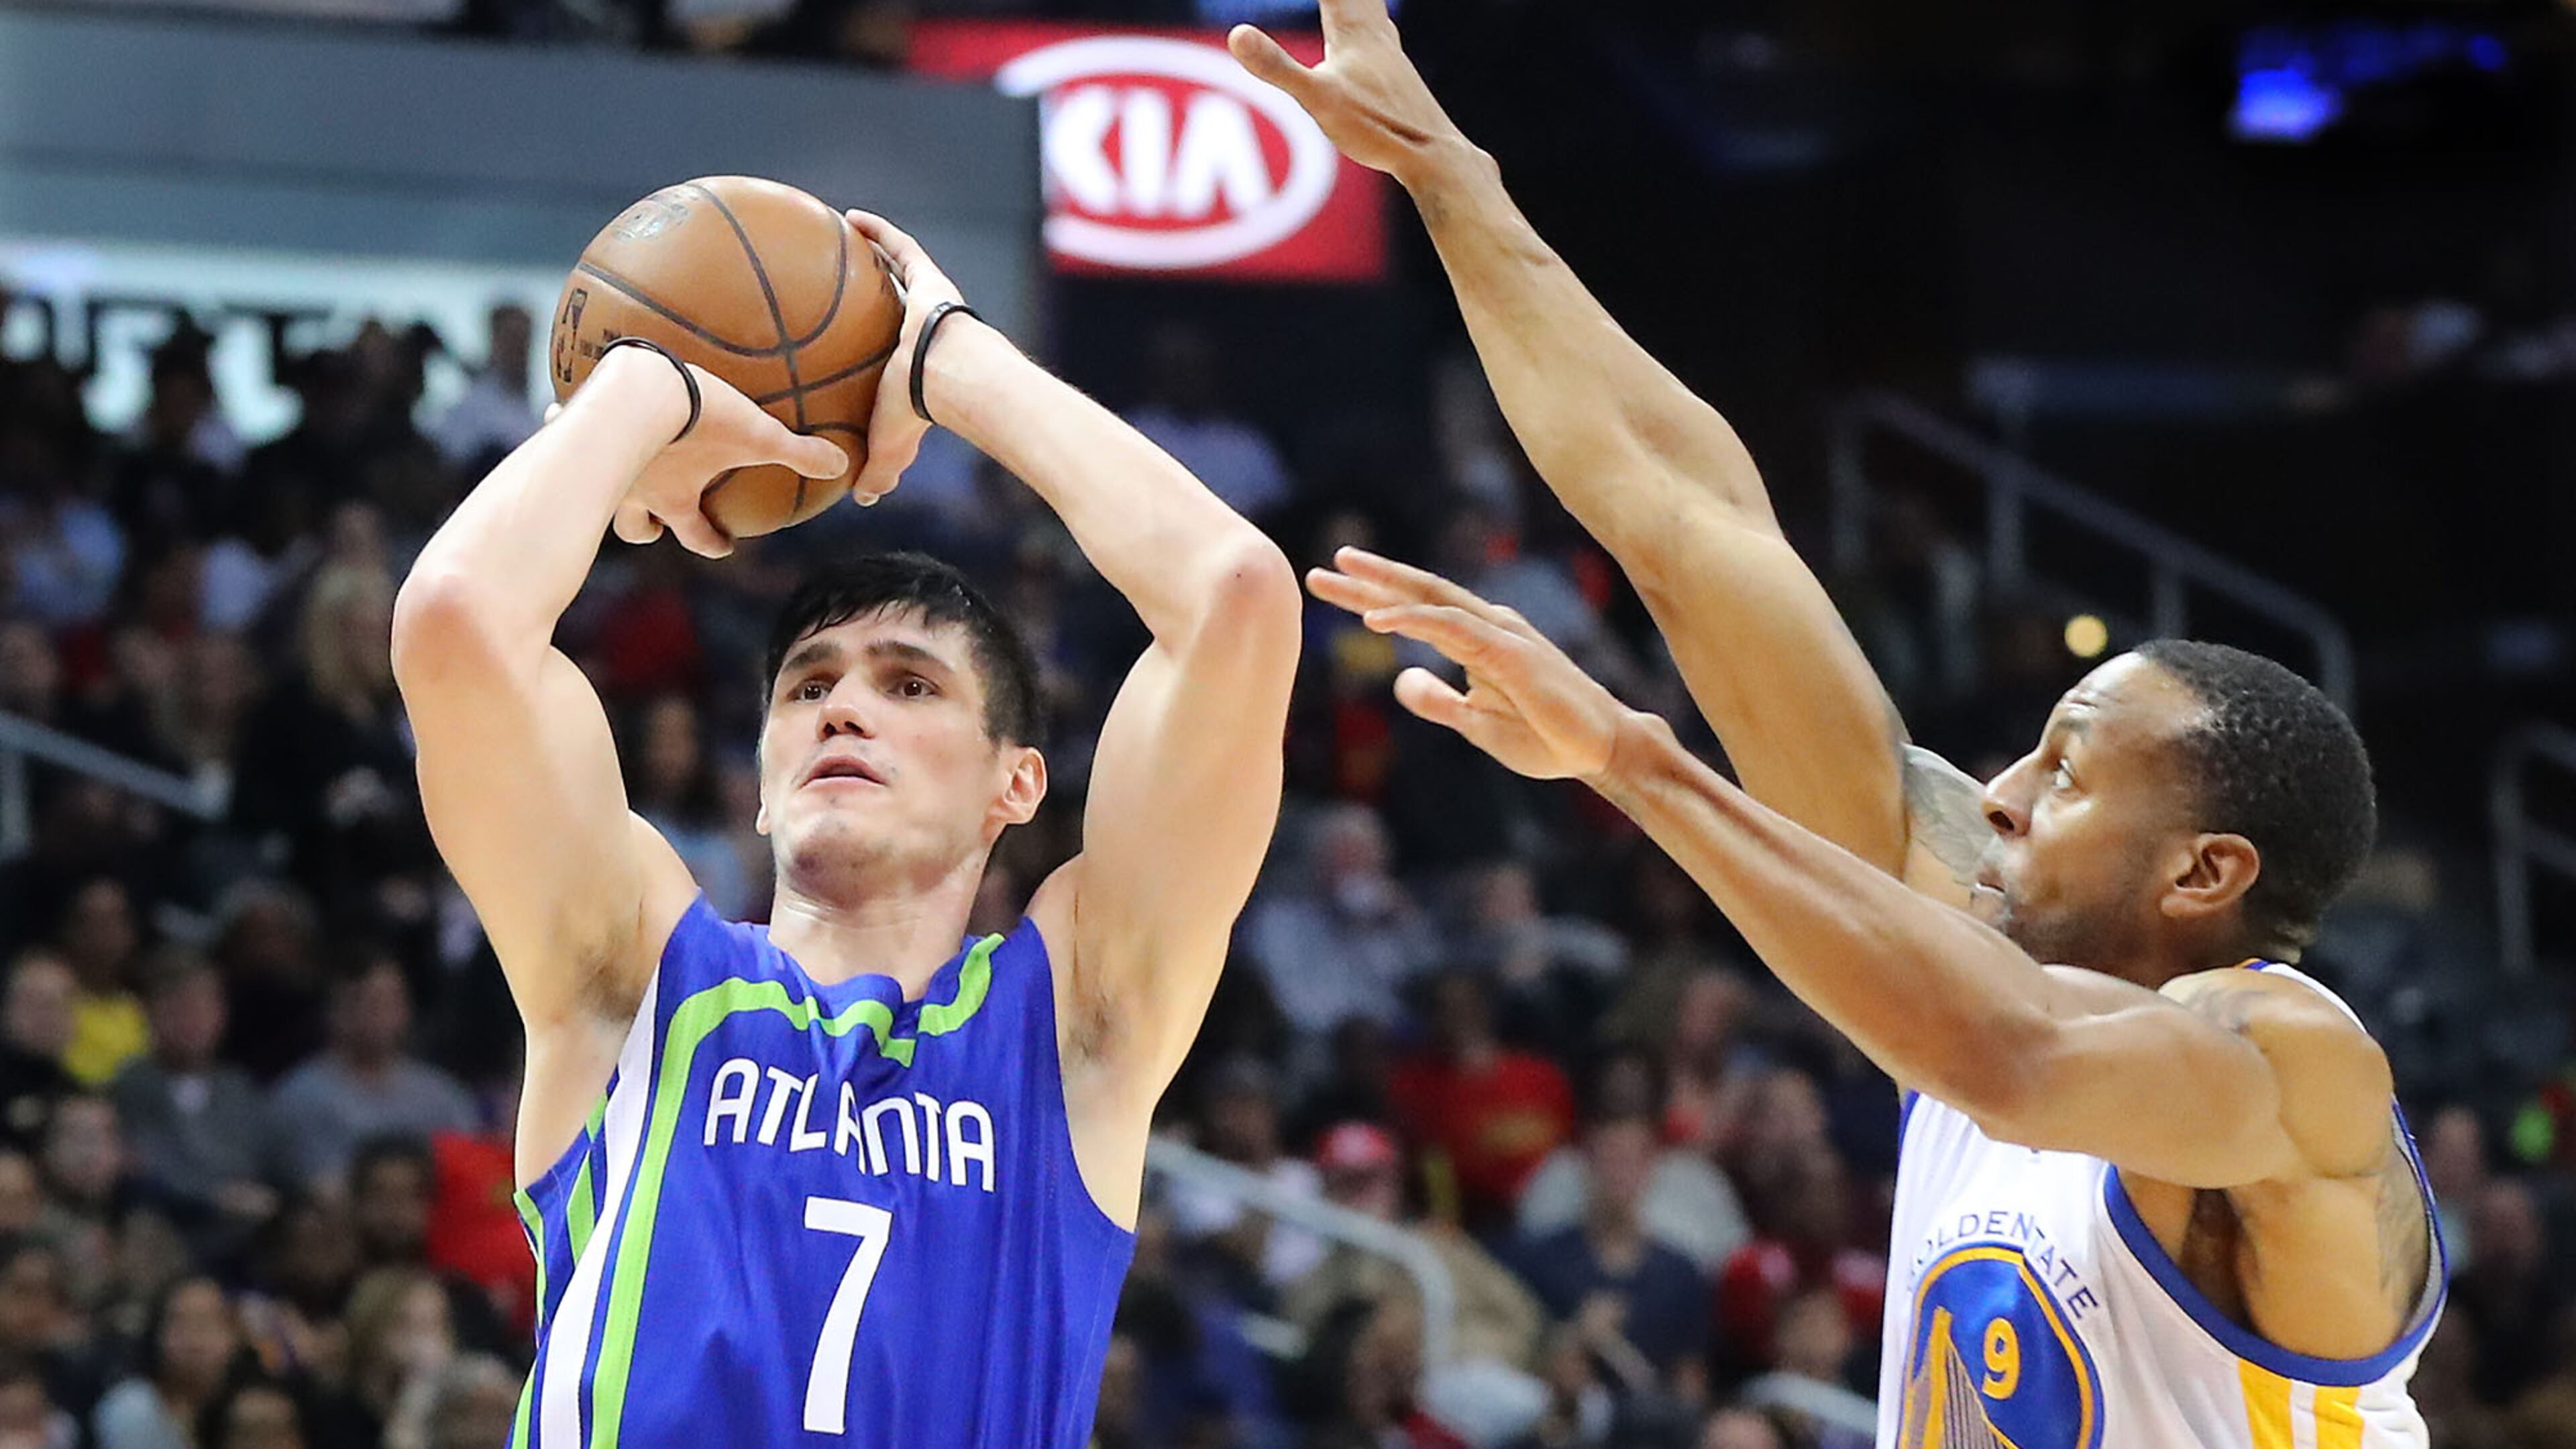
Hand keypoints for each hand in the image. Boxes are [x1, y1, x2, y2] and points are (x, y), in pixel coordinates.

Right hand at [584, 348, 846, 557]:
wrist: (640, 389)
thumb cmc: (702, 417)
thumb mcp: (758, 435)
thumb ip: (799, 452)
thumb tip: (845, 467)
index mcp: (676, 498)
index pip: (696, 536)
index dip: (713, 544)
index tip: (723, 545)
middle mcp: (636, 492)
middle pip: (635, 529)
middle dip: (645, 530)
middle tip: (655, 523)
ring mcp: (602, 467)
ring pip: (593, 489)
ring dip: (600, 482)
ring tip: (602, 463)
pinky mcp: (575, 429)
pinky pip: (562, 427)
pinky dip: (562, 422)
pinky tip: (558, 410)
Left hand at [843, 209, 969, 506]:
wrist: (952, 380)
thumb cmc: (923, 414)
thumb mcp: (893, 446)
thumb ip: (880, 469)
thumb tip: (864, 497)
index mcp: (911, 369)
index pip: (891, 356)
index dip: (875, 348)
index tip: (850, 341)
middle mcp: (922, 333)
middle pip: (895, 309)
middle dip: (875, 296)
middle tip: (844, 287)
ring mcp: (928, 303)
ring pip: (899, 273)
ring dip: (875, 257)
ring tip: (840, 242)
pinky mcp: (930, 279)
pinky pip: (900, 247)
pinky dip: (878, 232)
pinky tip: (849, 218)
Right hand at [1227, 0, 1468, 185]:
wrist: (1434, 155)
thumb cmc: (1377, 129)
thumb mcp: (1317, 100)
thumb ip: (1277, 67)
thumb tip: (1236, 35)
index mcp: (1352, 33)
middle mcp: (1375, 35)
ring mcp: (1391, 55)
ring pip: (1373, 7)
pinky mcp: (1400, 75)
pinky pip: (1382, 30)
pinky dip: (1373, 16)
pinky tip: (1379, 33)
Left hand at [1308, 547, 1628, 780]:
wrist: (1598, 750)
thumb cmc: (1545, 735)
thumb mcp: (1475, 722)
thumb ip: (1438, 700)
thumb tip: (1401, 680)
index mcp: (1476, 640)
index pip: (1417, 610)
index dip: (1373, 597)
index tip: (1331, 588)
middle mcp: (1486, 627)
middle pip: (1418, 592)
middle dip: (1369, 579)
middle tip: (1322, 568)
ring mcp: (1499, 634)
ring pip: (1432, 598)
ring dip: (1383, 585)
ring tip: (1341, 573)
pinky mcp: (1509, 652)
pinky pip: (1452, 627)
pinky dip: (1412, 619)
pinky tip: (1376, 620)